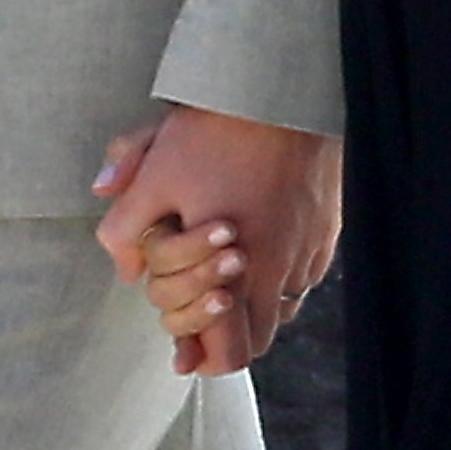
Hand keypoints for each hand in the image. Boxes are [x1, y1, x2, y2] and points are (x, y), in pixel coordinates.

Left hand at [91, 103, 341, 378]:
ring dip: (255, 303)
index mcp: (235, 271)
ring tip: (230, 274)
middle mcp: (279, 271)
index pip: (231, 353)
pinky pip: (305, 273)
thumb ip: (124, 229)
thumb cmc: (214, 132)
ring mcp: (308, 251)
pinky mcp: (327, 230)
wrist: (279, 91)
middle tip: (202, 308)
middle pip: (259, 339)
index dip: (205, 358)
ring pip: (284, 307)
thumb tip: (123, 269)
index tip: (186, 351)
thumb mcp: (152, 176)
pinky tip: (260, 243)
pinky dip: (281, 274)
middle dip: (227, 333)